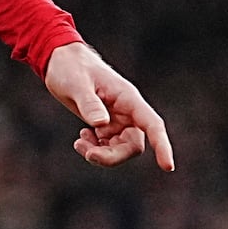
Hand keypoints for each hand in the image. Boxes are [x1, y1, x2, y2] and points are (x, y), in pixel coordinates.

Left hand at [44, 42, 174, 171]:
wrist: (60, 61)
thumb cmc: (71, 68)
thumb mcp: (77, 84)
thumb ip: (89, 103)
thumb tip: (102, 124)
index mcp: (128, 98)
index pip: (152, 124)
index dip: (162, 145)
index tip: (167, 167)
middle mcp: (127, 111)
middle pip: (133, 145)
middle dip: (113, 156)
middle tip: (88, 154)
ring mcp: (117, 119)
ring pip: (120, 149)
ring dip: (101, 154)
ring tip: (79, 144)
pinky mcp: (105, 125)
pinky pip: (107, 147)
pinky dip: (95, 149)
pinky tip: (81, 139)